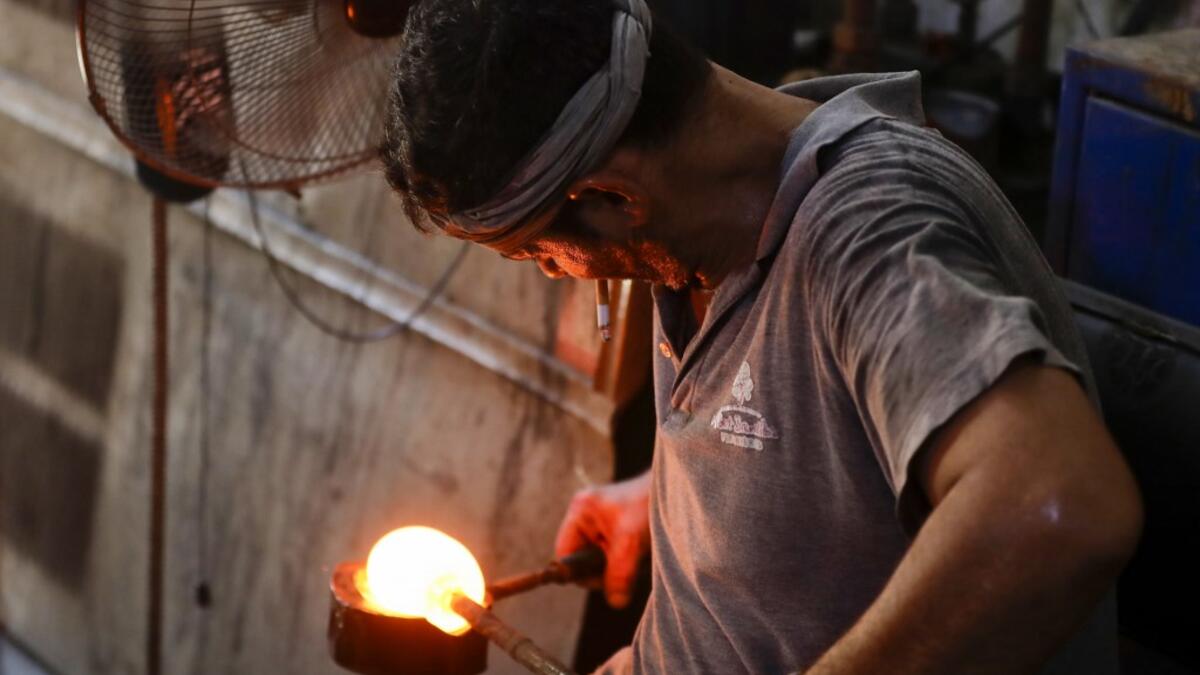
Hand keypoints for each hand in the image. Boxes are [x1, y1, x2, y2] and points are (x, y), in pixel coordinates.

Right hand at [554, 471, 651, 608]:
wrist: (679, 489)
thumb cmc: (650, 505)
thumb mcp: (631, 541)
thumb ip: (619, 573)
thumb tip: (616, 601)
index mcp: (580, 512)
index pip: (565, 554)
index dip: (581, 572)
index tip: (605, 580)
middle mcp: (587, 517)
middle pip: (583, 560)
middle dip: (604, 570)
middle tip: (627, 567)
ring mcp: (602, 524)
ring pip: (601, 562)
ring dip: (619, 568)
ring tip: (639, 558)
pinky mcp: (619, 531)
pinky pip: (615, 558)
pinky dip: (628, 563)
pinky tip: (643, 556)